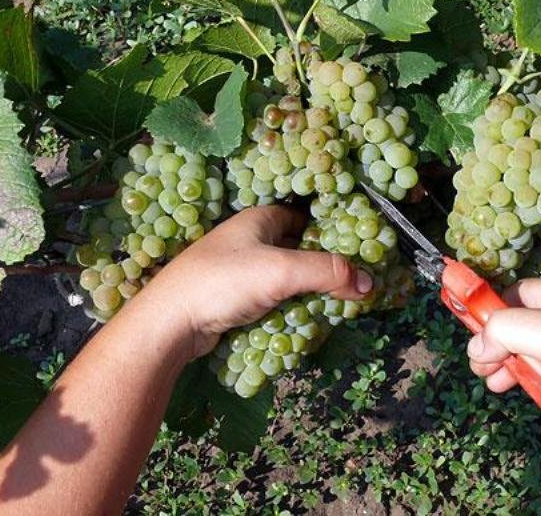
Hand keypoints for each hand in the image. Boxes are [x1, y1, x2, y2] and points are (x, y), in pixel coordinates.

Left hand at [137, 205, 372, 357]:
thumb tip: (370, 283)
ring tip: (336, 304)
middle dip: (322, 266)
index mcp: (259, 219)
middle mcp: (249, 239)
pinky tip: (304, 320)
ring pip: (285, 277)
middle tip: (352, 283)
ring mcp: (239, 270)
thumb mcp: (282, 271)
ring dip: (306, 290)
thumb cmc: (224, 282)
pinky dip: (288, 306)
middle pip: (297, 248)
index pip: (304, 217)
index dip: (330, 231)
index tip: (356, 251)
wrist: (170, 323)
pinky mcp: (233, 298)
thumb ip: (328, 273)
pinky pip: (271, 298)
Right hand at [467, 278, 540, 416]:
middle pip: (516, 327)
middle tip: (485, 373)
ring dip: (516, 369)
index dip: (485, 318)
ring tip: (502, 387)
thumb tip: (476, 346)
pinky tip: (540, 395)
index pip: (506, 297)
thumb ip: (504, 332)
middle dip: (496, 350)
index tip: (473, 344)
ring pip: (534, 352)